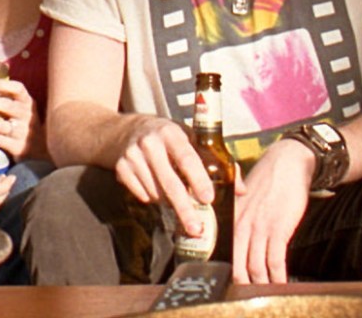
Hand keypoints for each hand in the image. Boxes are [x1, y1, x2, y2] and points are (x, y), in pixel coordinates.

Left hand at [0, 78, 44, 160]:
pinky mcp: (18, 147)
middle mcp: (27, 115)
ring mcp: (23, 132)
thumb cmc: (23, 125)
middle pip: (5, 106)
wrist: (39, 152)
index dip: (1, 84)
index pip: (18, 88)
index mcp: (27, 102)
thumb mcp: (21, 109)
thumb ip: (6, 99)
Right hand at [112, 115, 213, 238]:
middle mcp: (149, 143)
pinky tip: (155, 189)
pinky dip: (152, 198)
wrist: (121, 131)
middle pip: (170, 182)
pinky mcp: (120, 169)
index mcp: (171, 133)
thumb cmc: (165, 137)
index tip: (208, 199)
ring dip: (169, 203)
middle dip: (184, 209)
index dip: (198, 180)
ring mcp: (132, 156)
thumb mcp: (189, 137)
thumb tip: (241, 190)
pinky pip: (142, 195)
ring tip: (177, 201)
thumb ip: (216, 159)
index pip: (187, 158)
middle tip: (197, 229)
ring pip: (156, 193)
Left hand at [232, 138, 314, 283]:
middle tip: (241, 295)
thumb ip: (238, 216)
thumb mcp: (243, 198)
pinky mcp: (278, 229)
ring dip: (260, 284)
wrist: (287, 164)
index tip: (224, 282)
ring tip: (263, 295)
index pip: (222, 249)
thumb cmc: (266, 181)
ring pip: (255, 265)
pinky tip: (280, 285)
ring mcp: (259, 228)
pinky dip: (277, 276)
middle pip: (236, 263)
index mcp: (230, 217)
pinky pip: (275, 260)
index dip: (222, 268)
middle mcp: (241, 224)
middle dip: (239, 283)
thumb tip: (238, 235)